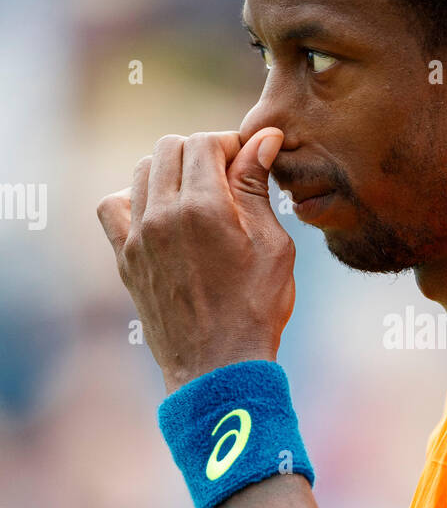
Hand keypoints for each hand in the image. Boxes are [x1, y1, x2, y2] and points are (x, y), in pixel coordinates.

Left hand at [97, 128, 292, 392]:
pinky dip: (133, 199)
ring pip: (141, 171)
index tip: (247, 162)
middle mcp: (162, 215)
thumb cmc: (256, 309)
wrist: (218, 367)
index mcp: (204, 208)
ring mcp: (138, 237)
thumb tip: (261, 139)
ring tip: (196, 195)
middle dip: (201, 153)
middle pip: (170, 148)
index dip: (230, 145)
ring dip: (169, 171)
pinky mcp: (125, 258)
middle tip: (226, 178)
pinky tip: (158, 213)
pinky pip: (112, 206)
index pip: (205, 143)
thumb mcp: (273, 245)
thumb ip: (258, 187)